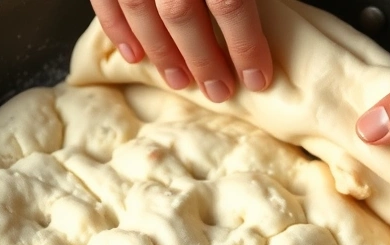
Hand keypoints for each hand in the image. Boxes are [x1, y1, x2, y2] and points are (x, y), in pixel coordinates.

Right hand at [90, 0, 272, 101]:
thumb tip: (272, 14)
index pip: (231, 4)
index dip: (246, 46)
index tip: (257, 79)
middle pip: (182, 15)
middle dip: (203, 59)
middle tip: (219, 91)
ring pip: (142, 10)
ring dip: (161, 52)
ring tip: (180, 82)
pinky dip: (117, 29)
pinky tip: (133, 55)